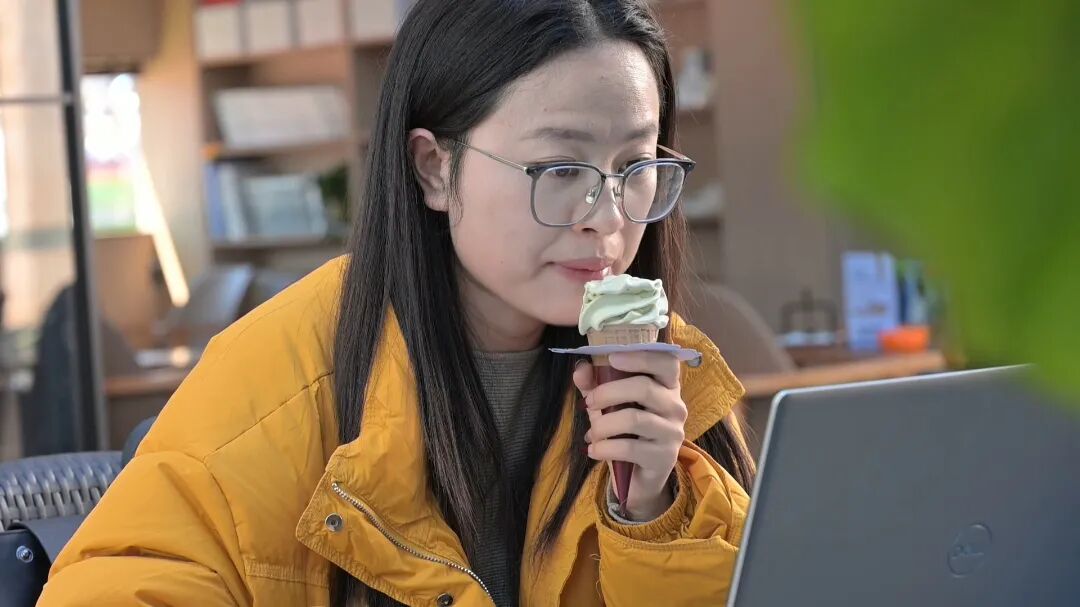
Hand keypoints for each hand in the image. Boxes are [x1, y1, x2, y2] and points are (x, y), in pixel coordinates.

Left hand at [573, 352, 686, 520]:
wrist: (637, 478)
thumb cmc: (625, 432)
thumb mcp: (608, 405)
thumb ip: (595, 384)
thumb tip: (581, 369)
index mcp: (666, 385)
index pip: (666, 362)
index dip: (641, 356)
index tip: (612, 357)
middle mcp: (676, 406)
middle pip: (645, 388)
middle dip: (608, 392)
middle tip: (588, 403)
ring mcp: (673, 433)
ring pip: (635, 419)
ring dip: (604, 425)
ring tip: (591, 433)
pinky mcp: (664, 458)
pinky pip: (630, 448)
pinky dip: (605, 448)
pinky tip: (593, 451)